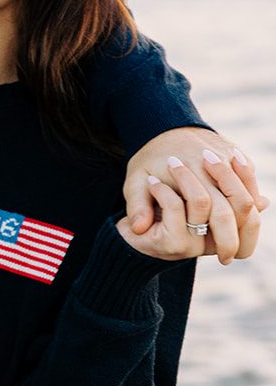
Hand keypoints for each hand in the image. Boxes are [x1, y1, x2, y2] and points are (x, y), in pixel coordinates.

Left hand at [123, 128, 265, 263]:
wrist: (163, 126)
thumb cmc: (148, 160)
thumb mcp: (135, 181)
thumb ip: (138, 205)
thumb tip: (139, 229)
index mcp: (191, 171)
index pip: (216, 211)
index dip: (223, 239)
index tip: (223, 259)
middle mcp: (214, 163)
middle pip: (239, 205)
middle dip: (238, 235)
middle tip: (230, 257)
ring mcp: (228, 156)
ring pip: (250, 193)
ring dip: (250, 220)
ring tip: (241, 244)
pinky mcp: (235, 154)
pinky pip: (250, 181)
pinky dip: (251, 201)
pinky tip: (245, 220)